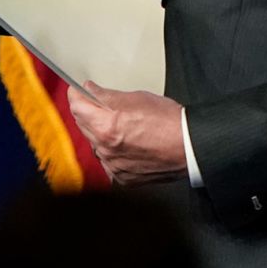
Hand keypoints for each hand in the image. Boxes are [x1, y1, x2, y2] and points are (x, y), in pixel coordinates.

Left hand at [67, 82, 186, 186]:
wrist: (190, 147)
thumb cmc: (169, 122)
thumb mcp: (136, 98)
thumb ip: (107, 95)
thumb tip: (90, 90)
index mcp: (106, 127)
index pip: (77, 107)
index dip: (76, 95)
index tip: (77, 90)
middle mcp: (106, 150)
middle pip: (83, 125)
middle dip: (88, 112)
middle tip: (99, 103)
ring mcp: (113, 166)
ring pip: (95, 144)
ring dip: (100, 133)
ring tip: (121, 125)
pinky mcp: (122, 177)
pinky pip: (108, 161)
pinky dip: (112, 151)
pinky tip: (126, 143)